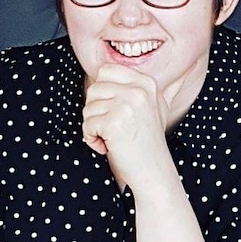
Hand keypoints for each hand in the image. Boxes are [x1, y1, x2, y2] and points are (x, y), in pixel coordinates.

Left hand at [82, 63, 169, 186]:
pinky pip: (87, 125)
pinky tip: (108, 146)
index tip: (113, 111)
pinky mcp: (115, 122)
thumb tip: (134, 70)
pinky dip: (92, 140)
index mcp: (146, 82)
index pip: (105, 71)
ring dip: (94, 127)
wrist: (153, 171)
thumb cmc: (148, 142)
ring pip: (88, 108)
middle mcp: (138, 90)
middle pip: (93, 89)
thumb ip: (138, 86)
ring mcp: (127, 105)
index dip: (101, 93)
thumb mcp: (154, 106)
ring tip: (113, 138)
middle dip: (96, 111)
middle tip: (113, 128)